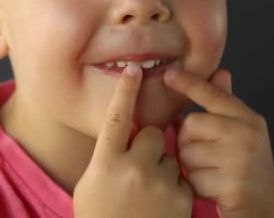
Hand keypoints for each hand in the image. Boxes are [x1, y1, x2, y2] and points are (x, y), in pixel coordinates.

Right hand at [73, 65, 192, 217]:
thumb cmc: (101, 216)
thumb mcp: (92, 184)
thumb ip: (107, 156)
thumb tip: (122, 132)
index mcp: (105, 163)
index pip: (115, 118)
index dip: (125, 91)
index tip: (134, 69)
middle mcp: (131, 169)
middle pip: (151, 134)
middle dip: (149, 144)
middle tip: (138, 168)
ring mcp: (157, 184)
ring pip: (169, 155)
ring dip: (162, 167)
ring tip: (148, 194)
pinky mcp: (179, 198)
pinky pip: (181, 177)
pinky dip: (174, 187)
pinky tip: (161, 205)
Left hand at [164, 68, 273, 217]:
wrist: (265, 209)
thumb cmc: (247, 170)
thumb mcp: (242, 133)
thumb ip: (226, 105)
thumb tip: (220, 72)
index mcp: (248, 119)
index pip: (213, 94)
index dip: (189, 83)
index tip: (168, 75)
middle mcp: (247, 134)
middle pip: (191, 124)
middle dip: (189, 142)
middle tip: (208, 157)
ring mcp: (240, 158)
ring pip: (187, 151)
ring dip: (192, 166)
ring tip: (212, 173)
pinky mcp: (232, 183)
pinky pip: (192, 177)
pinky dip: (197, 185)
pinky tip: (214, 188)